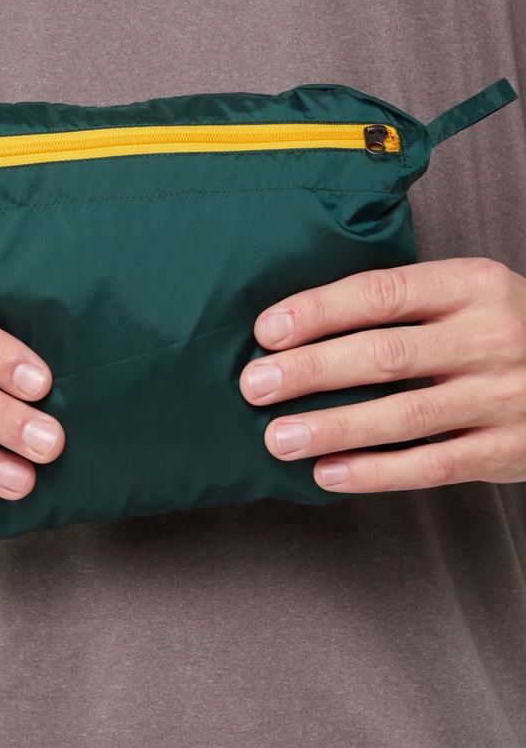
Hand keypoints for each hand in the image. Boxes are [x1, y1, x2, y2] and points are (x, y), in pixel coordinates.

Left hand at [239, 257, 525, 492]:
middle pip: (385, 354)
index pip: (382, 293)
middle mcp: (490, 337)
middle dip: (312, 371)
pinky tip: (329, 472)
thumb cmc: (500, 328)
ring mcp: (503, 396)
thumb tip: (298, 325)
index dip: (319, 311)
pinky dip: (376, 472)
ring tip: (279, 437)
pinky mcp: (506, 449)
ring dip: (333, 427)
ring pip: (404, 416)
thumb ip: (401, 303)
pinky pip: (433, 465)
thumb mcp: (465, 294)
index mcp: (472, 284)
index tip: (267, 330)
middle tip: (256, 385)